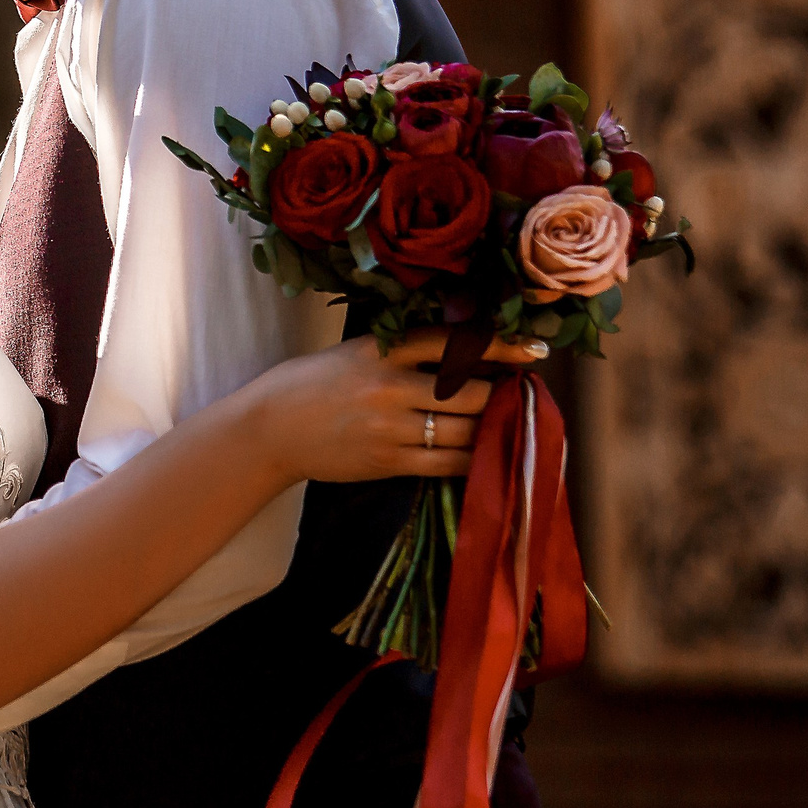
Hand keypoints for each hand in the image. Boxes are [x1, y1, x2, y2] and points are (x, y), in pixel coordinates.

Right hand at [252, 327, 546, 482]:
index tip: (535, 349)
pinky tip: (489, 455)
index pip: (454, 343)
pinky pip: (449, 463)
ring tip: (509, 424)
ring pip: (466, 430)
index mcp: (383, 349)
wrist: (272, 426)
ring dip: (494, 428)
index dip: (501, 345)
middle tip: (520, 394)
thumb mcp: (360, 352)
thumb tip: (473, 359)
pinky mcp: (388, 461)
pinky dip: (476, 460)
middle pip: (471, 392)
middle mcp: (390, 386)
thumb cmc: (318, 383)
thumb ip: (406, 352)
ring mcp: (390, 427)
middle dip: (502, 395)